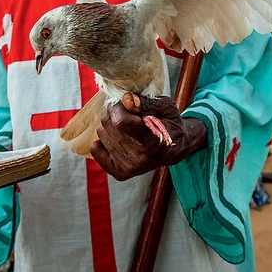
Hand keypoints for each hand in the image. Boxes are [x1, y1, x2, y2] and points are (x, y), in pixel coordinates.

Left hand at [90, 93, 205, 180]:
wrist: (175, 149)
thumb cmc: (170, 124)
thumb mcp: (166, 107)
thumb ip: (146, 102)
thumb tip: (126, 99)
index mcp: (150, 142)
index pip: (119, 121)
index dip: (118, 107)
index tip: (125, 103)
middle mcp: (137, 158)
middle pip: (108, 125)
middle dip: (114, 113)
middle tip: (127, 114)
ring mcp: (127, 167)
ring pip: (101, 133)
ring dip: (110, 126)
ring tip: (127, 127)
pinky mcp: (119, 172)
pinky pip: (95, 148)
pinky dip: (104, 140)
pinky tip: (119, 138)